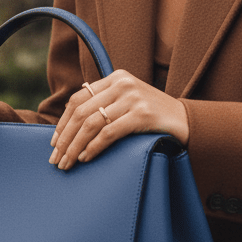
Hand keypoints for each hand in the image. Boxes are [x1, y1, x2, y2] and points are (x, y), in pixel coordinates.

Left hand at [48, 70, 188, 170]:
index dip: (62, 122)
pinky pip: (108, 133)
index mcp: (115, 78)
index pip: (77, 99)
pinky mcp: (142, 115)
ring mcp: (133, 98)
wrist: (187, 121)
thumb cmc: (153, 117)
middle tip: (56, 159)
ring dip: (75, 147)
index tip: (54, 142)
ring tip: (68, 163)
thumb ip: (105, 104)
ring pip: (91, 124)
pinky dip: (94, 147)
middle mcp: (122, 84)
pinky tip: (86, 158)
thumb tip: (71, 124)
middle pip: (81, 113)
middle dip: (65, 139)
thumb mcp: (128, 101)